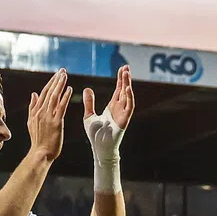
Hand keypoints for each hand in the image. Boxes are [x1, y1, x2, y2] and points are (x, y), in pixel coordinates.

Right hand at [26, 69, 70, 161]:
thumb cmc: (38, 140)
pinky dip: (64, 97)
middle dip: (56, 80)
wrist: (40, 153)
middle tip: (62, 70)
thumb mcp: (31, 122)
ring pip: (54, 97)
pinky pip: (60, 107)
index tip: (56, 75)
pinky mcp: (56, 123)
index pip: (43, 93)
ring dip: (59, 85)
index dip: (50, 83)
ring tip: (64, 75)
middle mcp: (40, 112)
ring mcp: (48, 117)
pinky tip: (69, 89)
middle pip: (49, 92)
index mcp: (35, 112)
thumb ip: (32, 107)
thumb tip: (33, 94)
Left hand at [83, 66, 131, 194]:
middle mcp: (119, 109)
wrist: (99, 149)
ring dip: (128, 85)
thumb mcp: (89, 115)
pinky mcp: (124, 121)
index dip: (120, 79)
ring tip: (127, 74)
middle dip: (125, 79)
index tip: (122, 68)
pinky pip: (129, 107)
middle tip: (126, 66)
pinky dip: (129, 98)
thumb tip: (87, 89)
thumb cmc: (95, 135)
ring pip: (127, 96)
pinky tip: (127, 89)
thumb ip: (89, 102)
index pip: (118, 90)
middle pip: (124, 90)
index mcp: (112, 107)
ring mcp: (122, 114)